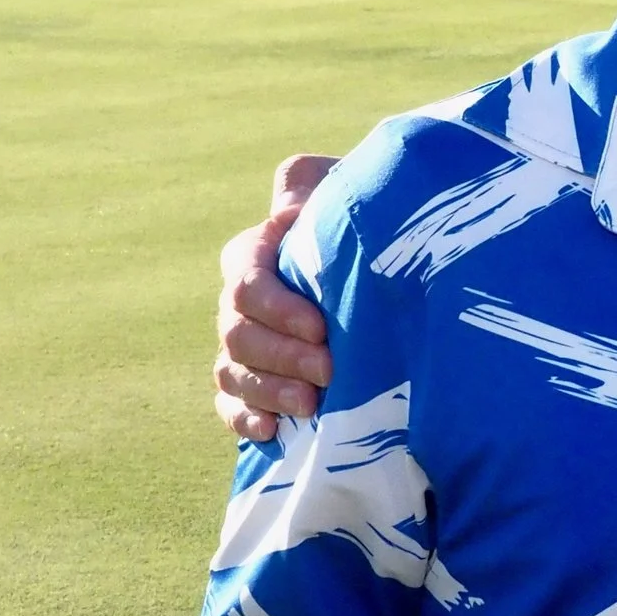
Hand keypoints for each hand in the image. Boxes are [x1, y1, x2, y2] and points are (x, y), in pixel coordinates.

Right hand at [213, 154, 338, 441]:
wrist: (386, 259)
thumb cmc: (366, 219)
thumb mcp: (345, 189)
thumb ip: (311, 184)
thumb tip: (291, 204)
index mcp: (258, 253)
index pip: (247, 282)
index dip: (278, 309)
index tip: (321, 328)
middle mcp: (241, 301)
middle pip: (238, 334)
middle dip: (282, 356)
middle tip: (329, 370)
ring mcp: (242, 343)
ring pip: (232, 372)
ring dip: (267, 391)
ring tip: (311, 405)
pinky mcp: (252, 380)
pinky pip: (230, 405)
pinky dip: (245, 420)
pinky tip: (272, 432)